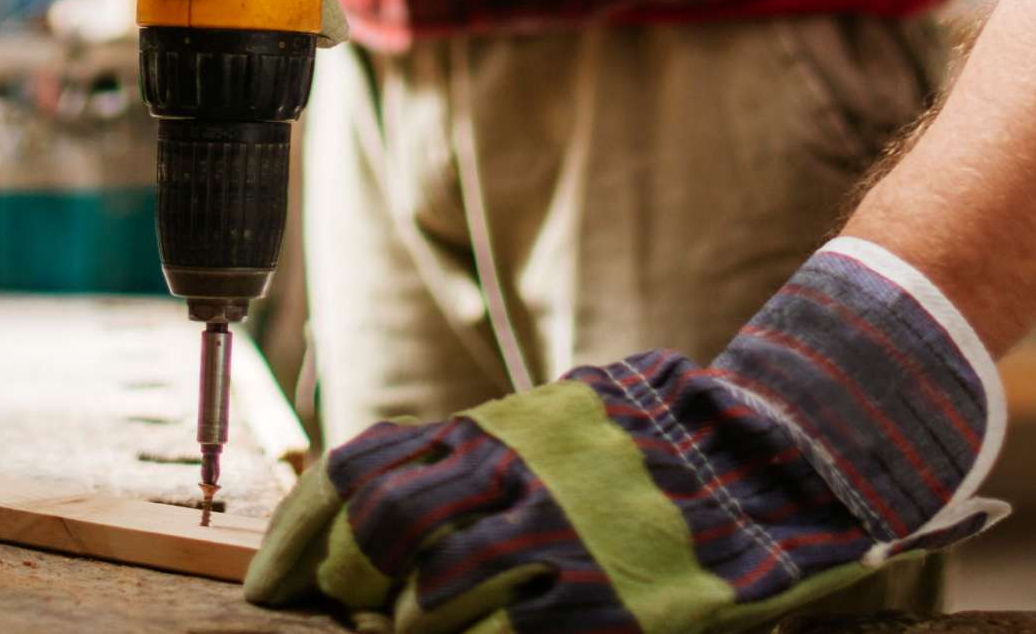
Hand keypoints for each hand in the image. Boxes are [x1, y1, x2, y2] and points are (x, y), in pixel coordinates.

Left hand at [245, 240, 1006, 629]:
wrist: (768, 461)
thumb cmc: (651, 452)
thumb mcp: (552, 423)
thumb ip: (473, 453)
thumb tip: (379, 498)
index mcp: (494, 427)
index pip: (356, 470)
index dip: (294, 536)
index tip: (267, 584)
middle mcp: (511, 474)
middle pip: (379, 533)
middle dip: (350, 584)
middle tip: (360, 610)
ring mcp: (554, 541)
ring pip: (424, 603)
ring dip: (404, 630)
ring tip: (414, 633)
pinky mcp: (597, 605)